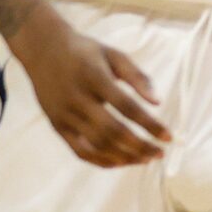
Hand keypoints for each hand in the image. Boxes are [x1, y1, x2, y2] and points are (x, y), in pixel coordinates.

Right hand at [11, 8, 168, 167]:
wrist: (42, 49)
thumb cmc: (86, 52)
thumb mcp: (114, 55)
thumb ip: (138, 77)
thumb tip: (157, 102)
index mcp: (94, 77)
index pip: (127, 107)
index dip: (149, 125)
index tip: (169, 137)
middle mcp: (77, 98)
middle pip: (112, 131)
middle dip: (140, 146)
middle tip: (160, 153)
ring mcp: (64, 115)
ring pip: (96, 145)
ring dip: (124, 156)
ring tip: (146, 159)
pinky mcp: (56, 126)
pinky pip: (80, 151)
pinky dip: (101, 161)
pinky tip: (122, 162)